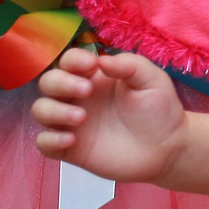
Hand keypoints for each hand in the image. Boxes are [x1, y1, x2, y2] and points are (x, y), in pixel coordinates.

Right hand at [31, 47, 189, 181]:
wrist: (168, 147)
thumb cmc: (159, 110)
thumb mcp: (152, 80)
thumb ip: (130, 65)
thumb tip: (102, 61)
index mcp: (94, 77)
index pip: (69, 61)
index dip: (73, 59)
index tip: (90, 65)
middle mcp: (78, 97)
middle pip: (48, 82)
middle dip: (61, 83)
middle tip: (87, 91)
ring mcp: (72, 123)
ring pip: (41, 110)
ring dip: (54, 110)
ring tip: (81, 117)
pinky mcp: (71, 148)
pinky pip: (44, 143)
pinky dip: (50, 140)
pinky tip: (71, 140)